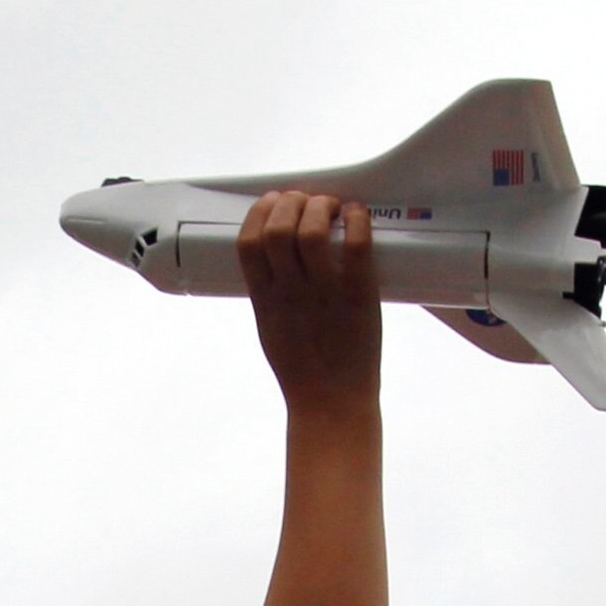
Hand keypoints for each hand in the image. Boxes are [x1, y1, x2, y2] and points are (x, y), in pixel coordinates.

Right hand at [237, 191, 380, 412]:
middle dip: (292, 201)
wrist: (331, 404)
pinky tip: (357, 215)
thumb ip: (270, 294)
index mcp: (264, 299)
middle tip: (309, 202)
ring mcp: (323, 292)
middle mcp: (290, 291)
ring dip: (322, 206)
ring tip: (333, 207)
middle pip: (278, 227)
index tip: (274, 202)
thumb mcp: (271, 329)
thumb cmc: (303, 371)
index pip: (249, 242)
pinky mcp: (357, 294)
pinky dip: (356, 220)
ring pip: (312, 230)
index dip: (260, 212)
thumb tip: (276, 263)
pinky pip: (355, 245)